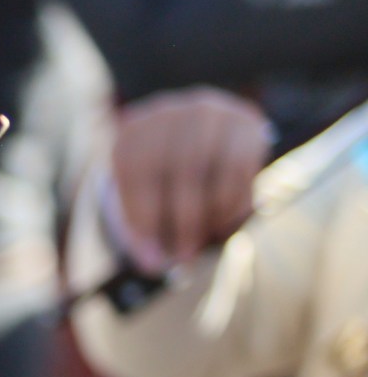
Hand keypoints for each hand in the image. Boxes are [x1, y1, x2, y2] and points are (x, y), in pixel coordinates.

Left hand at [109, 87, 272, 268]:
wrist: (196, 133)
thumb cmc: (162, 178)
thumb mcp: (143, 197)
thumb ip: (144, 227)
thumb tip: (154, 265)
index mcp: (132, 130)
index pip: (135, 175)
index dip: (143, 221)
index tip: (151, 260)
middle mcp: (170, 113)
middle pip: (177, 172)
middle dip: (181, 222)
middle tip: (184, 257)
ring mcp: (210, 111)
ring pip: (213, 170)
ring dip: (209, 214)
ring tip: (206, 241)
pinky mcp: (245, 120)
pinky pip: (240, 168)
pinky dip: (234, 202)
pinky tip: (226, 222)